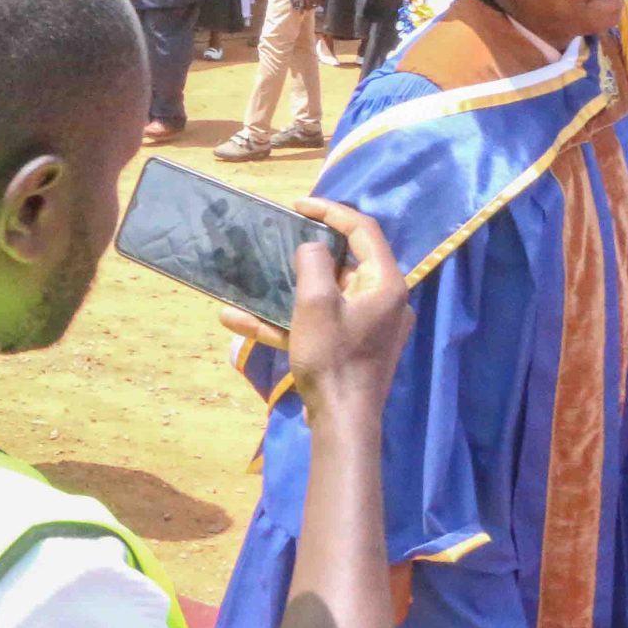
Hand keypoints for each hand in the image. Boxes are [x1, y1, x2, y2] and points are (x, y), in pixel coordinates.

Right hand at [220, 198, 412, 424]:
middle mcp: (385, 301)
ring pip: (328, 294)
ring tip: (252, 284)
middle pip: (346, 262)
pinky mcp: (355, 346)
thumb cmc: (332, 358)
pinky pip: (322, 321)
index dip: (330, 212)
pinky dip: (288, 319)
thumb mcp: (315, 303)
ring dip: (287, 290)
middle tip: (279, 239)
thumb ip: (312, 263)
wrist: (343, 421)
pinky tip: (241, 322)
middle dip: (306, 252)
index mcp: (386, 284)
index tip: (297, 205)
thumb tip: (311, 248)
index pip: (363, 230)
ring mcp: (371, 325)